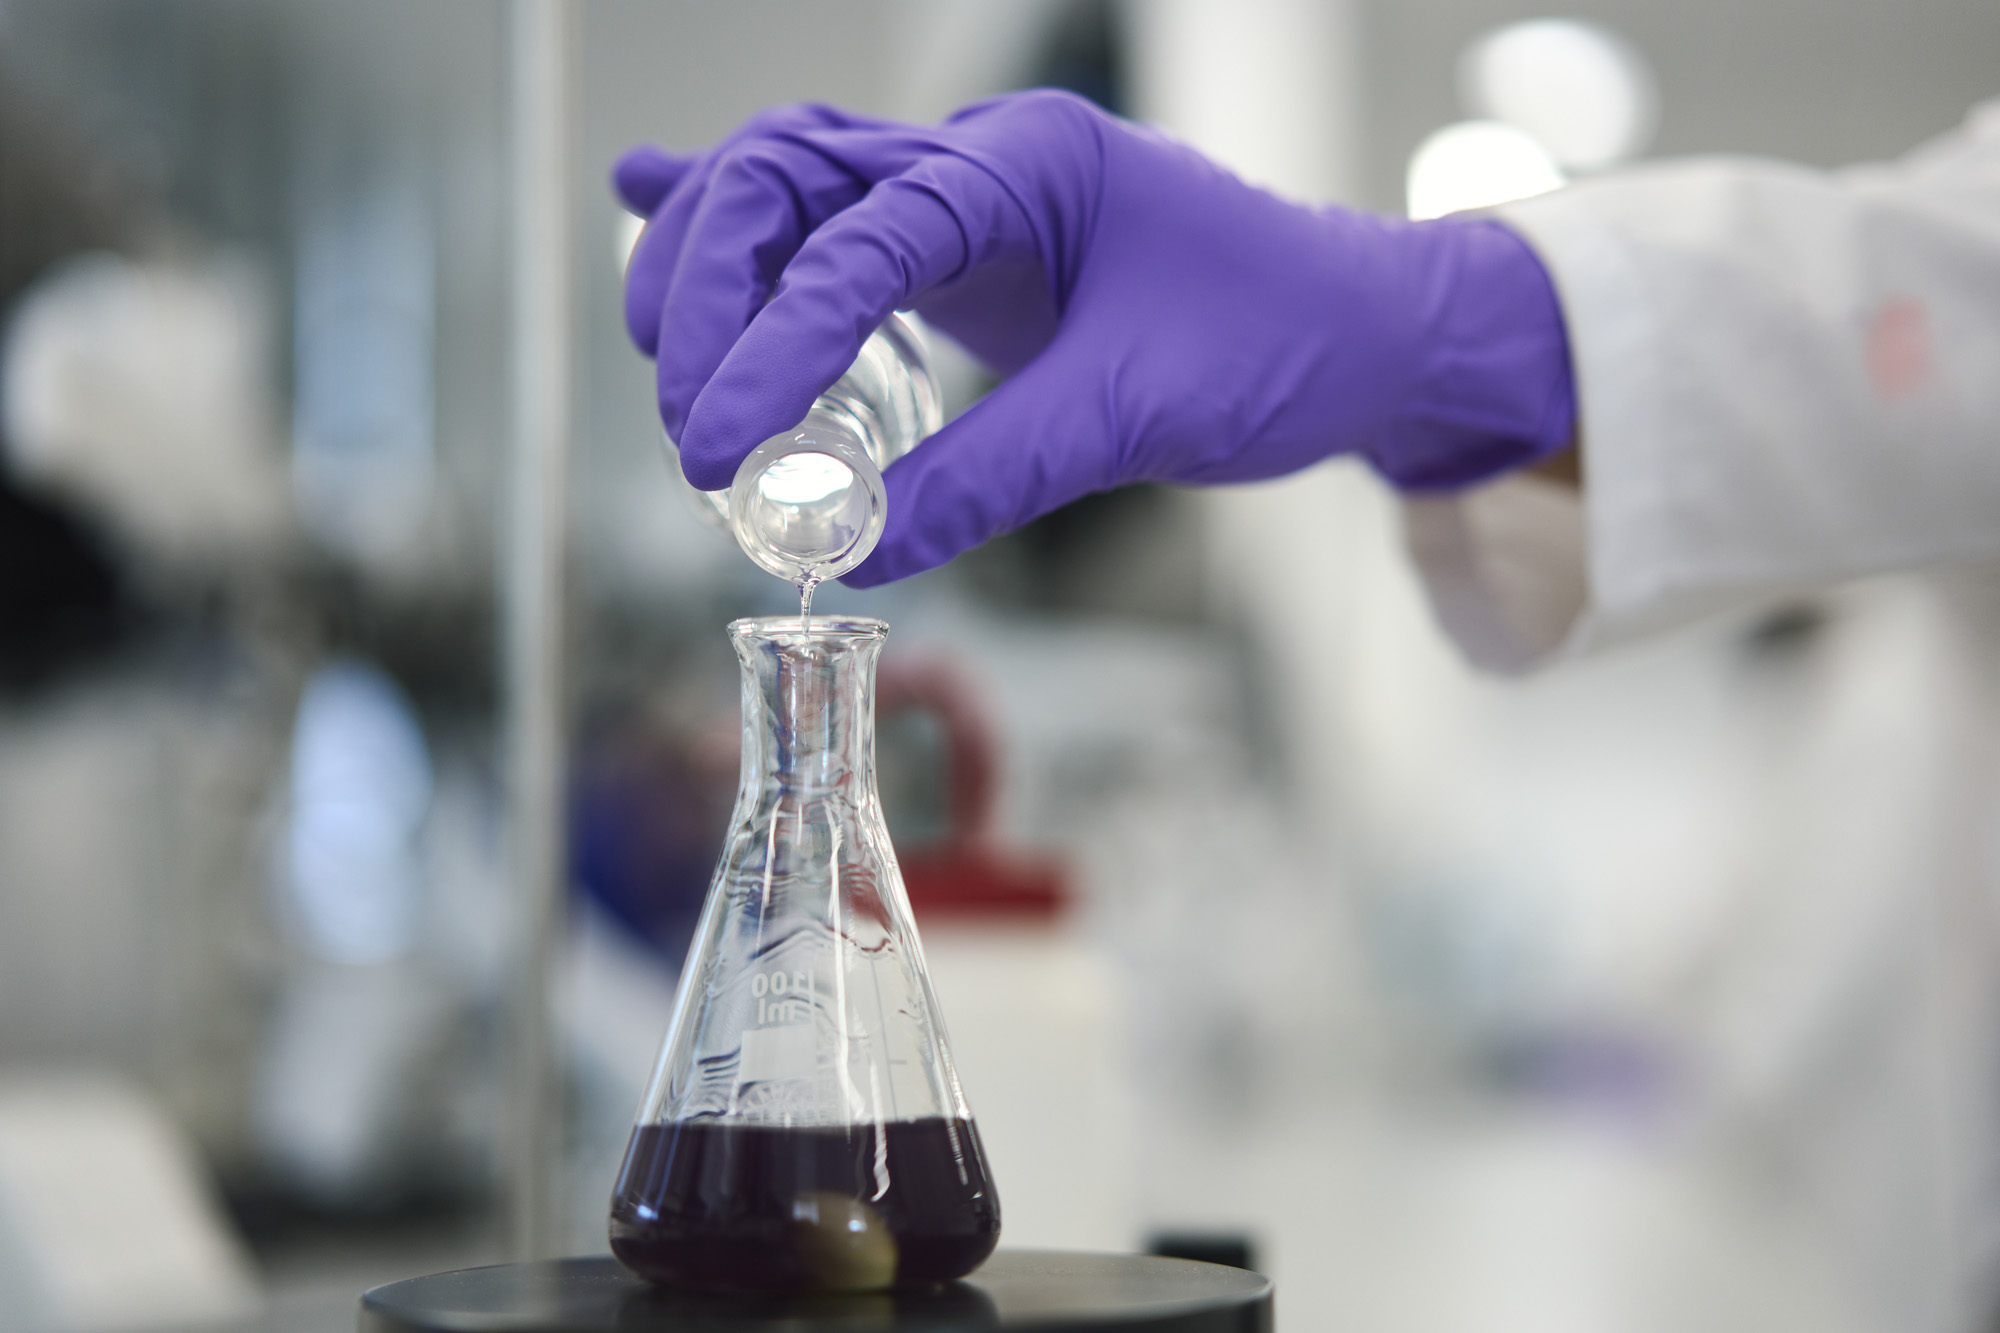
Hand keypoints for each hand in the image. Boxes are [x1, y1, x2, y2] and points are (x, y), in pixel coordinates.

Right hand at [615, 90, 1573, 585]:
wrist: (1359, 330)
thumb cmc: (1278, 343)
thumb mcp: (1133, 416)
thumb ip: (991, 477)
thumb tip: (855, 551)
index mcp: (1026, 168)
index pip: (858, 239)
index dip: (771, 344)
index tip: (721, 450)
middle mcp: (979, 159)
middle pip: (785, 174)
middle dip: (710, 292)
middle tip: (693, 427)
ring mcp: (967, 195)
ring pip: (790, 187)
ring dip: (711, 267)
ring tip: (665, 364)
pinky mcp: (966, 251)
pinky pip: (832, 225)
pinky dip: (741, 229)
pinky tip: (649, 206)